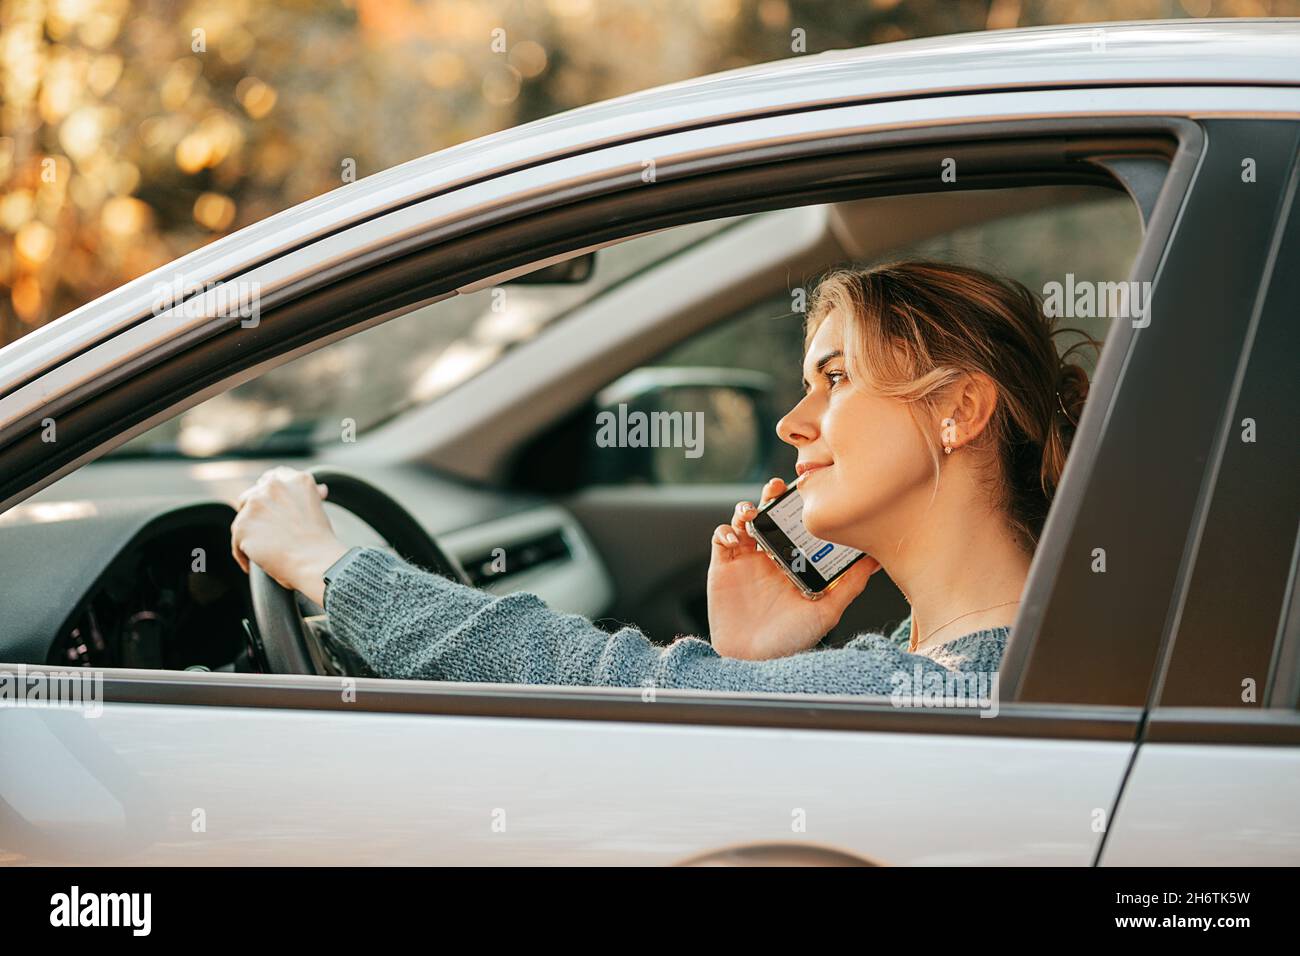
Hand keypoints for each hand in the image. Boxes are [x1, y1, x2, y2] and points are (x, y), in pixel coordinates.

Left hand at [231, 467, 348, 605]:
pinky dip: (242, 554)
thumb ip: (309, 496)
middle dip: (255, 513)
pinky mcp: (242, 525)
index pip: (273, 478)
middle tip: (265, 534)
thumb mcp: (320, 509)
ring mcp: (256, 504)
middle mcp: (274, 486)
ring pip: (242, 519)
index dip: (269, 495)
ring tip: (260, 553)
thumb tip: (320, 489)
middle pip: (251, 496)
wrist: (316, 562)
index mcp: (296, 480)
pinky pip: (236, 541)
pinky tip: (251, 565)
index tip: (271, 508)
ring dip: (249, 534)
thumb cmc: (322, 543)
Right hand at [707, 477, 880, 659]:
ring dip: (746, 508)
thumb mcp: (827, 611)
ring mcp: (746, 559)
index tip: (808, 490)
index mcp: (796, 561)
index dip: (801, 505)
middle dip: (772, 495)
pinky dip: (725, 530)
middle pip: (771, 513)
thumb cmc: (791, 641)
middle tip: (778, 487)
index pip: (799, 523)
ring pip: (744, 519)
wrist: (753, 661)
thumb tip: (875, 560)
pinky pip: (720, 537)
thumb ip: (849, 584)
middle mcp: (771, 556)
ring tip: (752, 513)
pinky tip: (735, 539)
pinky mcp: (722, 566)